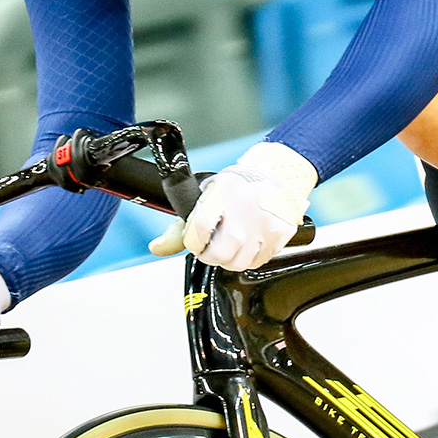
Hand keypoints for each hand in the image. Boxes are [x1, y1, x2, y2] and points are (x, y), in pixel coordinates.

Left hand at [148, 142, 317, 270]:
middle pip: (220, 254)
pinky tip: (249, 241)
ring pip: (239, 263)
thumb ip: (180, 226)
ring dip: (230, 258)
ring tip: (232, 242)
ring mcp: (265, 224)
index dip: (193, 240)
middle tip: (211, 246)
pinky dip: (249, 256)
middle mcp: (246, 209)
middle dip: (210, 255)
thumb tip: (158, 248)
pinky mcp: (280, 236)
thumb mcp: (205, 196)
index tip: (195, 239)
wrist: (277, 175)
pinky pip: (258, 261)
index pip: (199, 228)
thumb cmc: (238, 185)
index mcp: (223, 193)